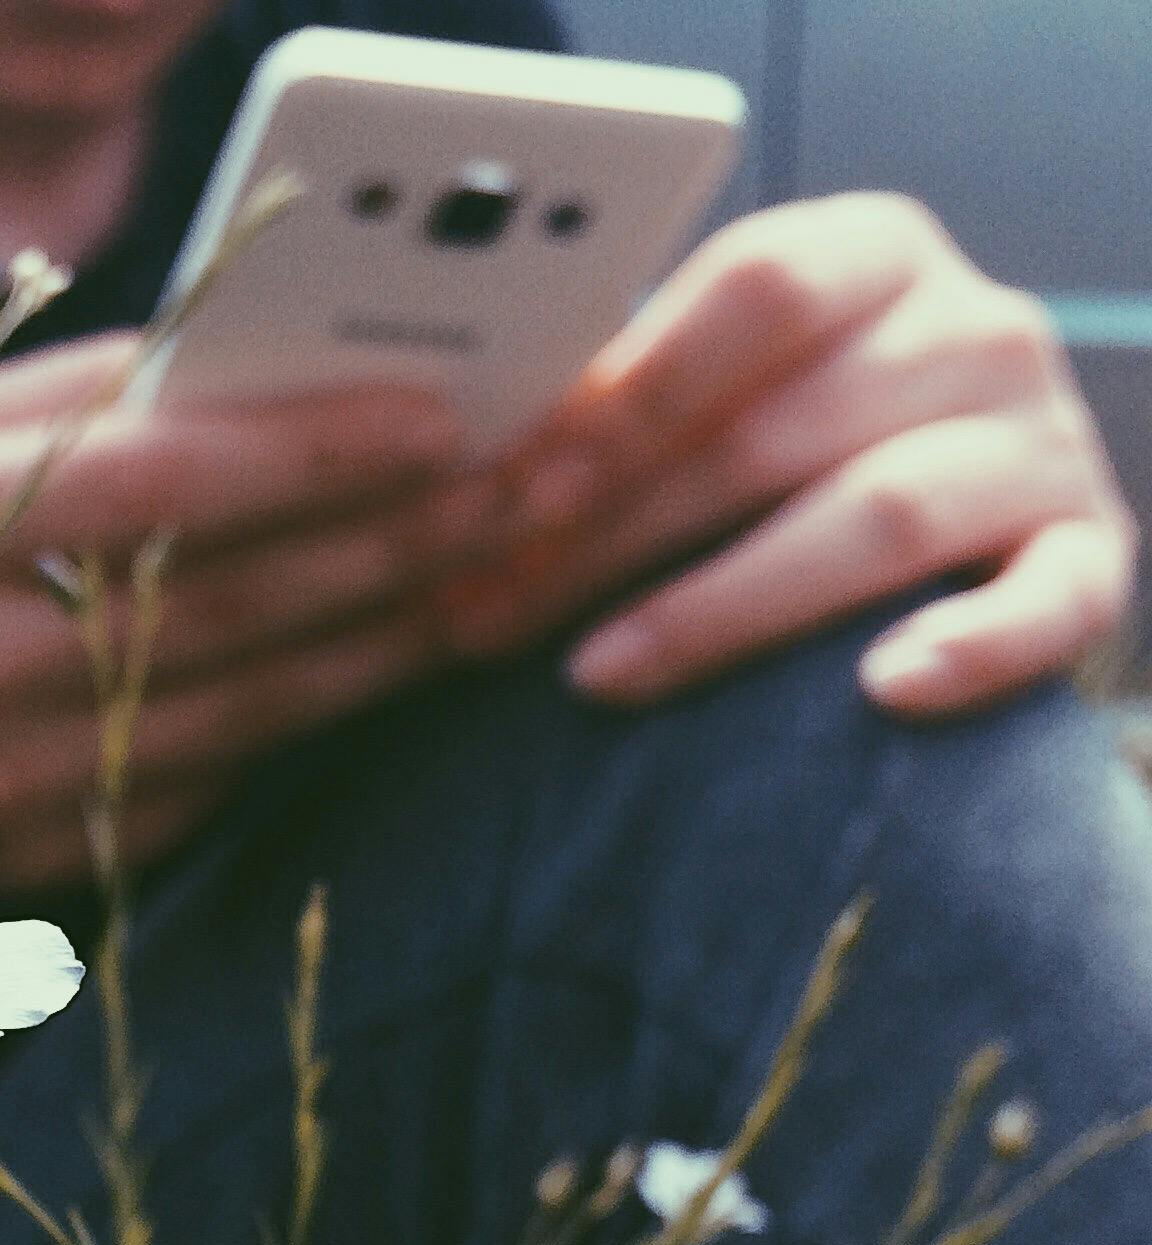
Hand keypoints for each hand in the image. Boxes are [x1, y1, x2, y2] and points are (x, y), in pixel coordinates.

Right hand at [0, 335, 487, 890]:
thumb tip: (275, 359)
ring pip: (245, 714)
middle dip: (398, 549)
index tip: (443, 419)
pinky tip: (398, 663)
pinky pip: (214, 782)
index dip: (307, 455)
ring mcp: (4, 789)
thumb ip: (84, 408)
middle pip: (225, 611)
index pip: (147, 488)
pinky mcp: (50, 863)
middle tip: (534, 493)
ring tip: (504, 574)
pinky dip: (317, 723)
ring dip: (390, 643)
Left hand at [438, 193, 1136, 716]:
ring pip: (879, 516)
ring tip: (594, 676)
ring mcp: (1040, 444)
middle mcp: (972, 330)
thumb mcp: (708, 396)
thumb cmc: (783, 452)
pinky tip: (879, 689)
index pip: (752, 292)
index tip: (510, 491)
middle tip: (489, 614)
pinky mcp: (1089, 556)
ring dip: (719, 607)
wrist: (959, 512)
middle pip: (778, 429)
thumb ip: (616, 412)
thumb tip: (456, 482)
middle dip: (612, 535)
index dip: (625, 393)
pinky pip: (1046, 605)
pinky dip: (968, 647)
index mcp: (870, 257)